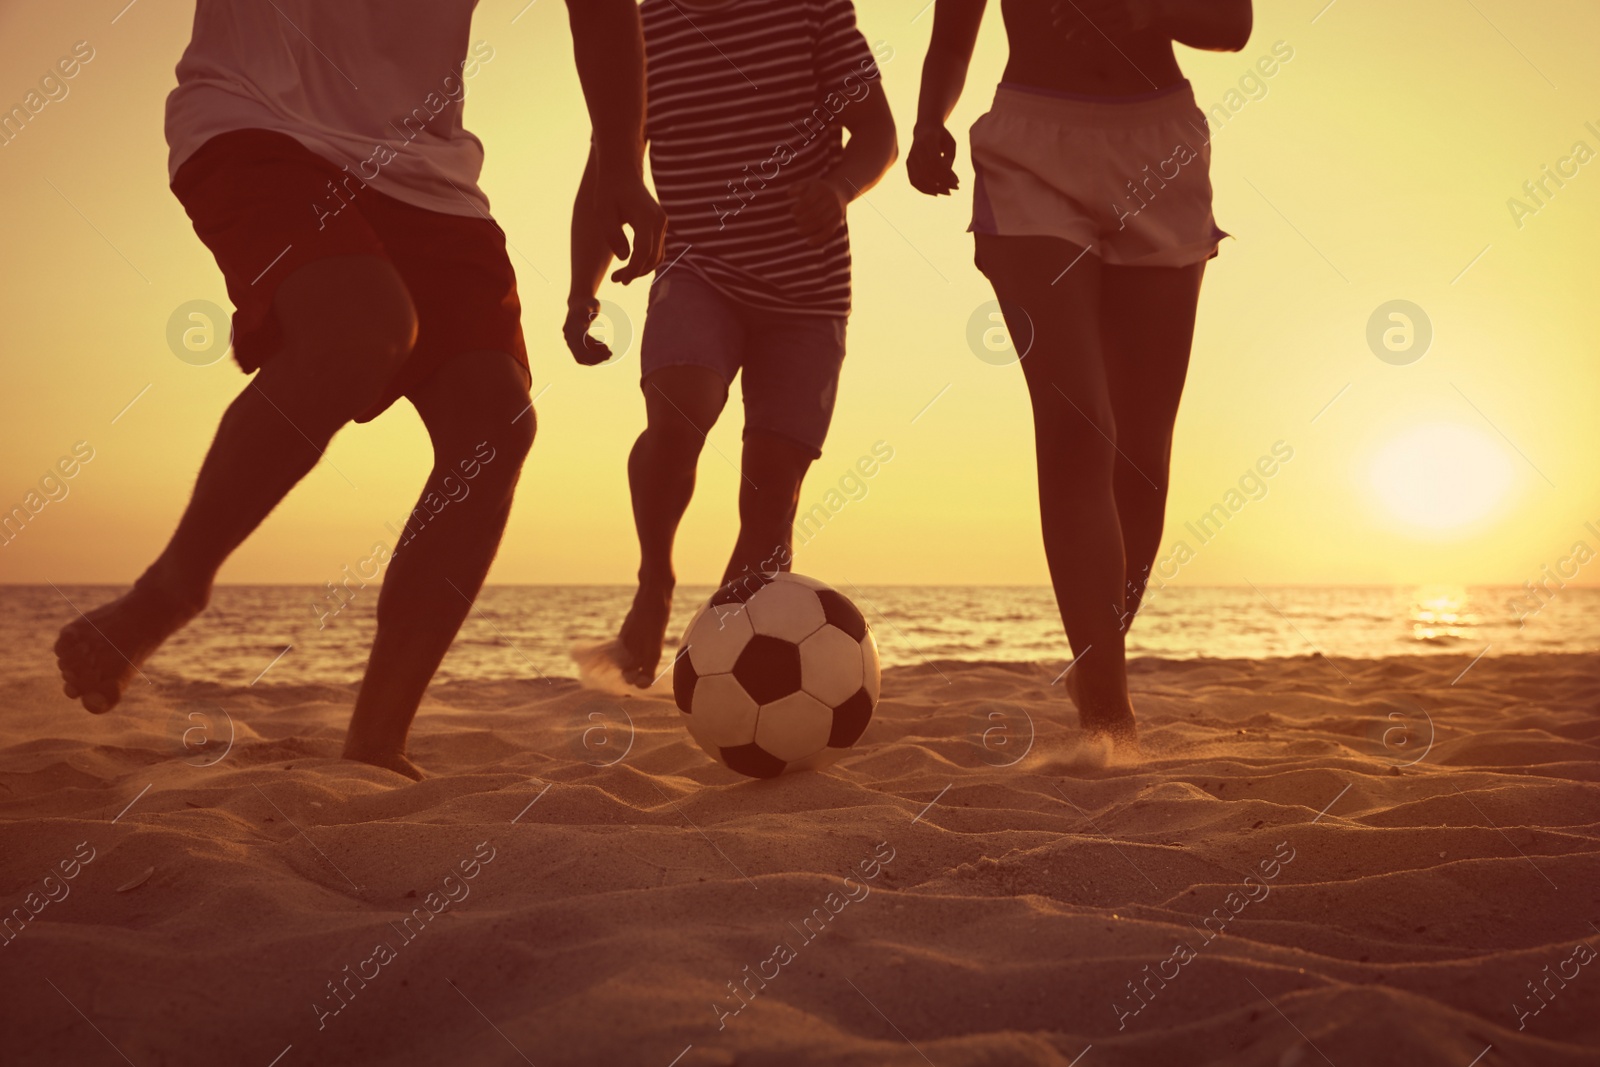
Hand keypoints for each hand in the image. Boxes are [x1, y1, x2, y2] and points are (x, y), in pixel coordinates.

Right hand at [563, 297, 612, 365]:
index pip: (582, 342)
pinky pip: (580, 355)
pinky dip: (591, 358)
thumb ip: (592, 308)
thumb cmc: (588, 304)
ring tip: (608, 355)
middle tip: (610, 355)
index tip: (607, 348)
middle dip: (596, 356)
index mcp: (573, 327)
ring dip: (594, 359)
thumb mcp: (592, 304)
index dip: (594, 348)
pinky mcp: (573, 343)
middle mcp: (569, 335)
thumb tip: (591, 311)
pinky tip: (602, 354)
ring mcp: (570, 340)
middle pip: (580, 352)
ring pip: (580, 356)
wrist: (579, 304)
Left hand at [593, 157, 666, 284]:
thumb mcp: (602, 212)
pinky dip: (645, 261)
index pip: (644, 251)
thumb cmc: (609, 191)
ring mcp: (662, 223)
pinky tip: (629, 265)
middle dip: (635, 272)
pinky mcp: (660, 226)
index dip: (633, 269)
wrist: (622, 172)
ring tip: (620, 276)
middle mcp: (659, 221)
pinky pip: (656, 250)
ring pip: (657, 256)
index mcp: (646, 217)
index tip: (620, 281)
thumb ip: (612, 234)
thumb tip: (624, 258)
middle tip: (615, 280)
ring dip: (641, 269)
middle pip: (652, 257)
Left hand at [787, 177, 848, 246]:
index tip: (793, 211)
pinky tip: (809, 243)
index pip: (808, 201)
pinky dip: (819, 238)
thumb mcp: (807, 184)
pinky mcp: (838, 219)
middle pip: (814, 213)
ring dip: (807, 229)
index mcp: (821, 188)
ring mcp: (836, 209)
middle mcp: (830, 198)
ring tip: (799, 230)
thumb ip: (797, 188)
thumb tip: (789, 194)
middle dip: (802, 219)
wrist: (839, 191)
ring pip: (821, 222)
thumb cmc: (816, 189)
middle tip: (796, 220)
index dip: (798, 208)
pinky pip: (829, 231)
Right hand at [907, 123, 958, 195]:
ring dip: (934, 189)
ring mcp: (910, 156)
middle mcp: (916, 148)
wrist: (925, 128)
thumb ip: (950, 158)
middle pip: (927, 171)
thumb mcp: (951, 143)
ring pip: (919, 178)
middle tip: (956, 188)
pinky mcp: (908, 163)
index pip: (935, 161)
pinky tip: (936, 193)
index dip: (946, 173)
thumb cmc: (942, 137)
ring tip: (947, 192)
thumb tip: (948, 176)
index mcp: (928, 139)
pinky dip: (924, 189)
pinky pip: (914, 180)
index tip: (958, 181)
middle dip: (942, 182)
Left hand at [1051, 0, 1158, 40]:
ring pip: (1097, 24)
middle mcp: (1117, 2)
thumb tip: (1074, 1)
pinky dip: (1096, 38)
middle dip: (1069, 17)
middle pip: (1088, 11)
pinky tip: (1084, 42)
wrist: (1157, 6)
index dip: (1068, 4)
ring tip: (1068, 36)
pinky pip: (1108, 35)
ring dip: (1081, 31)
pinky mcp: (1129, 27)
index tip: (1054, 9)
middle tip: (1055, 23)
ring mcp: (1123, 15)